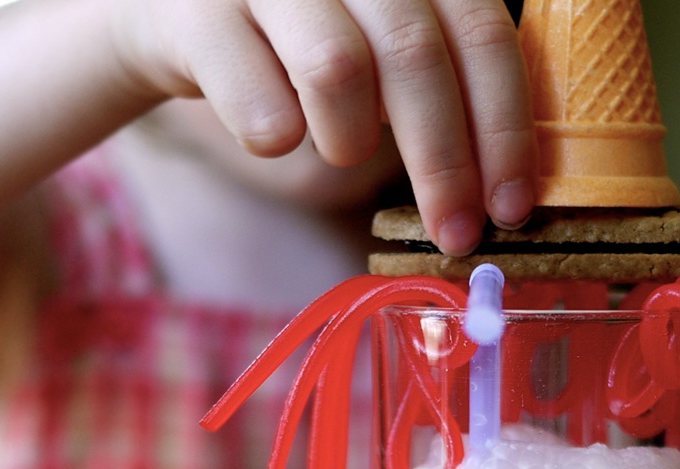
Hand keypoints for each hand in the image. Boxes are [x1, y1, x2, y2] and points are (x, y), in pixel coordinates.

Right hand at [117, 0, 538, 253]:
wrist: (168, 9)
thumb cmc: (293, 38)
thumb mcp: (376, 35)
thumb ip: (438, 73)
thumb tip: (509, 179)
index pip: (479, 29)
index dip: (504, 124)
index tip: (512, 205)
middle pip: (416, 55)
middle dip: (445, 164)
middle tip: (454, 235)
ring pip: (338, 70)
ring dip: (350, 142)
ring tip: (339, 149)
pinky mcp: (197, 13)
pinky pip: (261, 107)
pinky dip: (276, 140)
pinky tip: (273, 131)